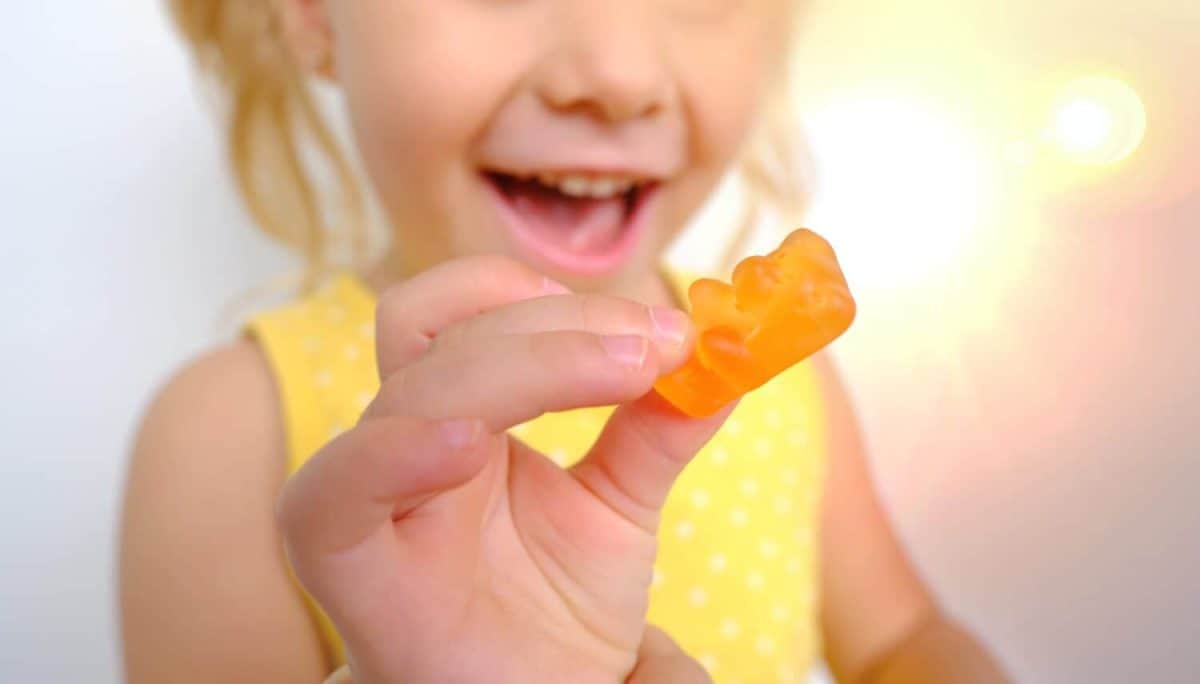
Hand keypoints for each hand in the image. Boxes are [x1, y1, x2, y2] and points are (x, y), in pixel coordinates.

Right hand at [278, 256, 733, 683]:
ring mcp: (374, 503)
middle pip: (442, 336)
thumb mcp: (620, 508)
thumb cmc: (555, 613)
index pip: (475, 316)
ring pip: (407, 392)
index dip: (560, 302)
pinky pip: (327, 501)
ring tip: (623, 371)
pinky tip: (468, 446)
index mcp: (465, 417)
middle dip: (560, 326)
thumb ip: (657, 429)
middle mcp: (409, 444)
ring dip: (519, 362)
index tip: (662, 327)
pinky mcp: (353, 573)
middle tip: (656, 346)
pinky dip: (390, 455)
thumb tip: (723, 354)